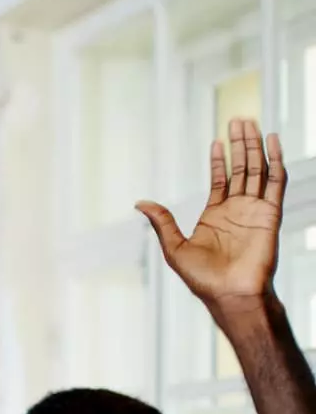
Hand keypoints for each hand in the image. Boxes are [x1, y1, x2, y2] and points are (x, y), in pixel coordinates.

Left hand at [139, 119, 284, 307]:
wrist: (230, 294)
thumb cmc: (203, 279)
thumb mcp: (174, 247)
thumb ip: (161, 222)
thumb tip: (139, 202)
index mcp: (216, 216)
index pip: (220, 180)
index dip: (219, 160)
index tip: (218, 141)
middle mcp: (238, 209)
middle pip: (241, 168)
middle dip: (240, 144)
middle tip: (238, 119)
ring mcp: (255, 210)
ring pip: (257, 170)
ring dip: (254, 146)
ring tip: (250, 123)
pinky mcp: (270, 214)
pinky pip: (275, 182)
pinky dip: (275, 161)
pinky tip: (272, 142)